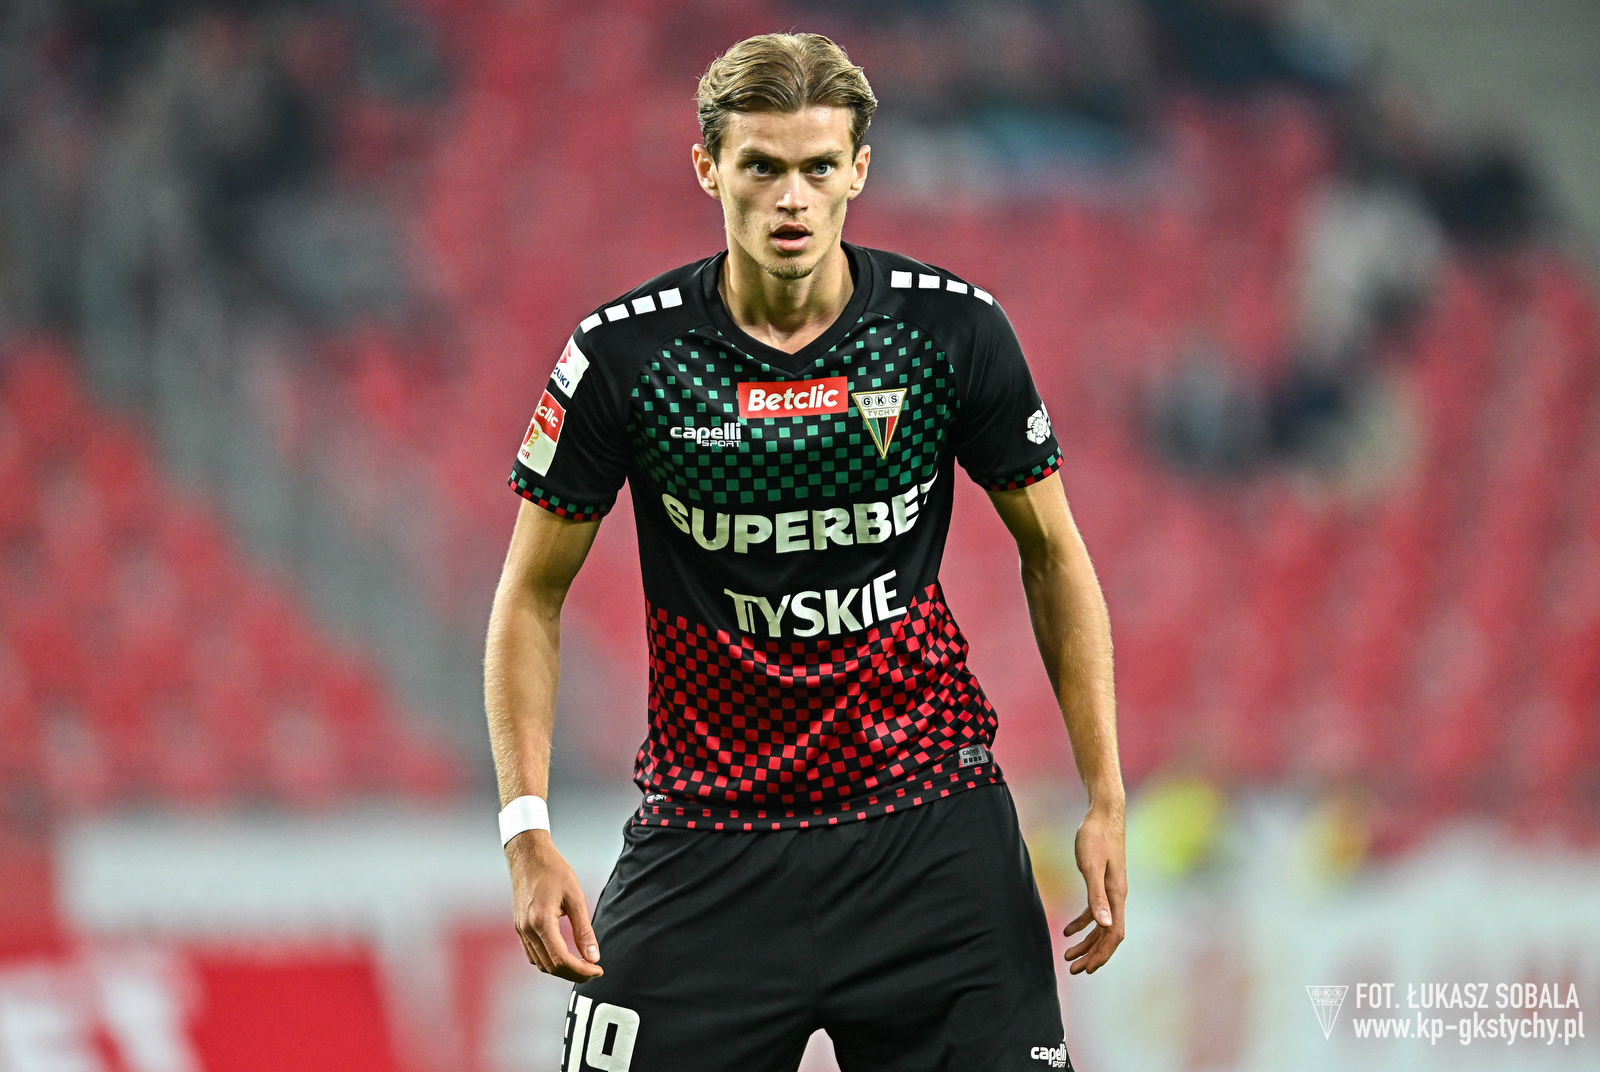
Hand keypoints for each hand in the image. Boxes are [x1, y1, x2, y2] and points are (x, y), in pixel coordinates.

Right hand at [507, 831, 602, 981]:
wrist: (528, 855)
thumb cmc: (553, 871)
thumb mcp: (575, 897)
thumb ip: (584, 930)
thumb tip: (593, 957)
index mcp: (541, 922)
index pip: (561, 960)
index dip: (581, 971)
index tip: (598, 969)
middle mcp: (527, 930)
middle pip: (550, 967)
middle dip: (574, 973)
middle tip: (594, 970)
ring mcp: (520, 930)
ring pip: (540, 964)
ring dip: (561, 970)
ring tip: (582, 964)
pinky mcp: (519, 927)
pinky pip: (532, 954)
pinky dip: (548, 961)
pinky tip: (564, 955)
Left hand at [1063, 805, 1125, 974]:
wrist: (1103, 814)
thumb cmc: (1096, 837)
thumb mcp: (1091, 866)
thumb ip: (1096, 896)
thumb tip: (1104, 925)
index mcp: (1117, 895)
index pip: (1114, 934)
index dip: (1101, 953)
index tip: (1086, 968)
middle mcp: (1117, 896)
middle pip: (1108, 935)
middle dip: (1092, 954)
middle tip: (1073, 970)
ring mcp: (1111, 890)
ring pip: (1101, 926)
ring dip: (1087, 943)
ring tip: (1069, 956)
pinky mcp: (1102, 882)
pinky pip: (1095, 911)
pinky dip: (1083, 924)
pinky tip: (1068, 930)